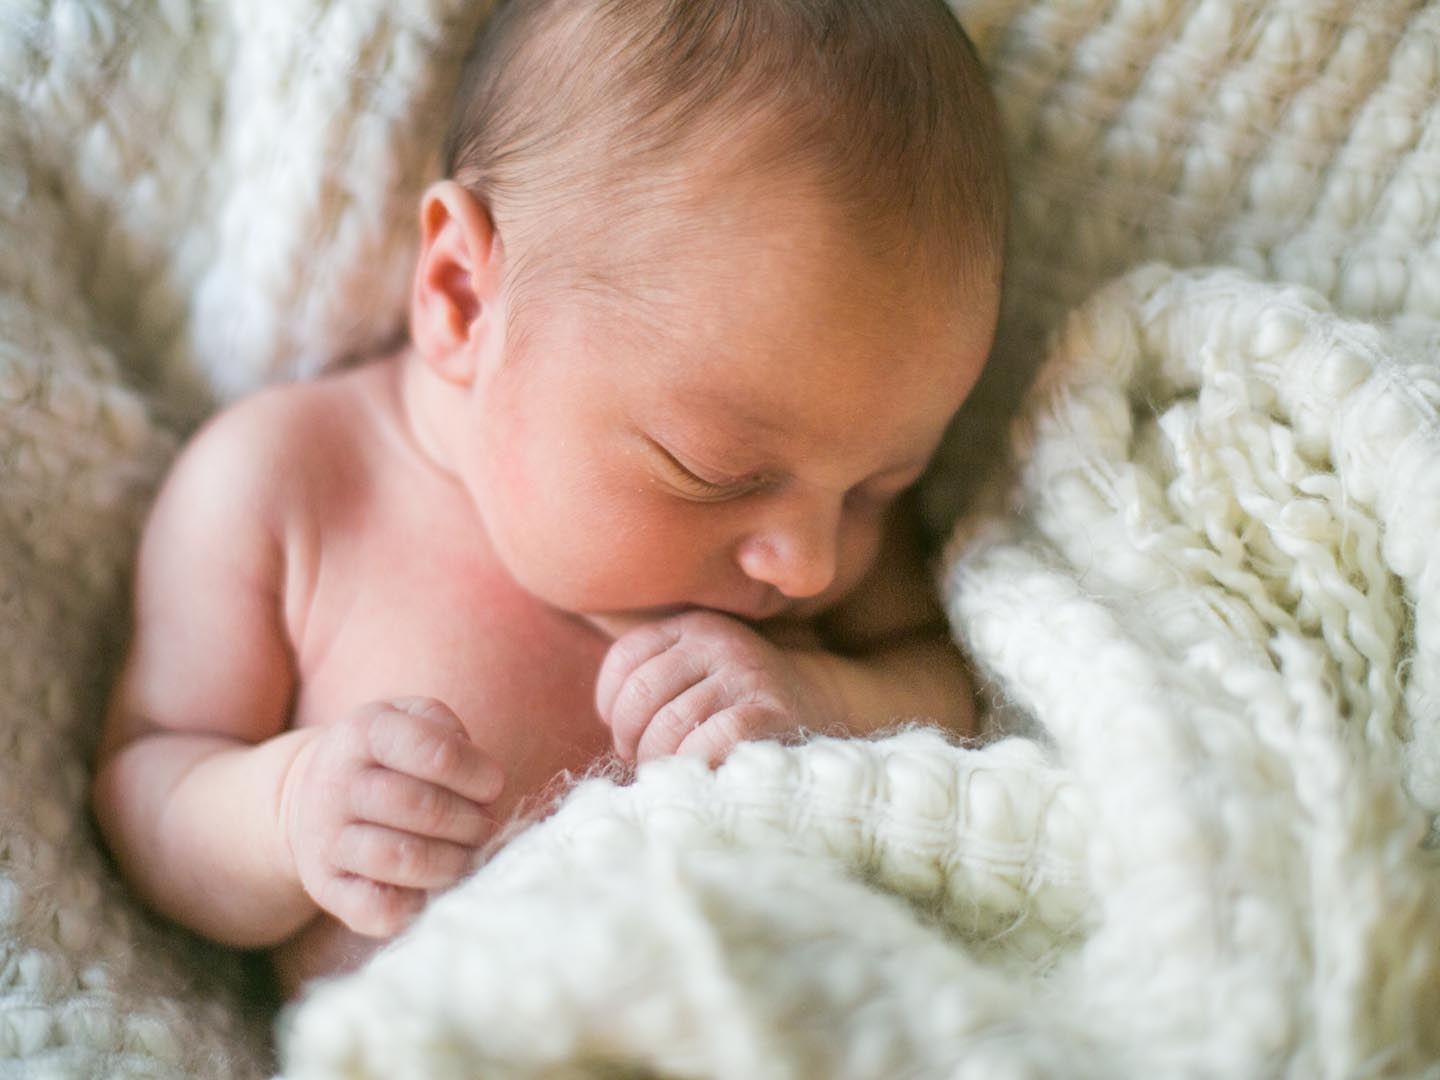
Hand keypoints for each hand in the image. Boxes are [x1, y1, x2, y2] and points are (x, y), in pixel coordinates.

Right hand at [281, 697, 504, 937]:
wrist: (312, 794)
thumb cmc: (387, 757)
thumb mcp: (412, 719)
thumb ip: (449, 735)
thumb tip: (482, 782)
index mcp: (365, 733)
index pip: (436, 752)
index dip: (477, 773)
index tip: (493, 785)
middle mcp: (338, 784)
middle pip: (423, 808)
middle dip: (471, 822)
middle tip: (483, 826)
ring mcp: (326, 839)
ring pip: (400, 858)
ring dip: (451, 863)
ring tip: (464, 856)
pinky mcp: (325, 887)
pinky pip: (377, 908)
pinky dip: (416, 904)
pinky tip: (430, 889)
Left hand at [594, 610, 839, 766]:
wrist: (824, 708)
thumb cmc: (740, 704)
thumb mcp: (699, 674)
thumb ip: (655, 683)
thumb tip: (606, 722)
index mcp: (693, 626)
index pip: (625, 659)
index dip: (612, 705)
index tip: (628, 735)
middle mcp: (719, 641)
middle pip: (641, 695)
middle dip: (633, 740)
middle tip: (646, 761)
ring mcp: (746, 672)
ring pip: (670, 724)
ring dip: (661, 762)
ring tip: (672, 772)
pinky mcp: (771, 709)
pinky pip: (711, 741)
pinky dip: (695, 764)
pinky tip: (702, 773)